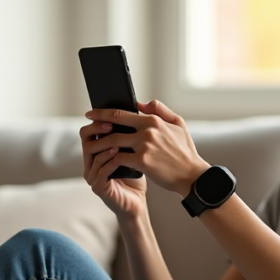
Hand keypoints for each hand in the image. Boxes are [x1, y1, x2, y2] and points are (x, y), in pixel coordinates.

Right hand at [80, 120, 148, 217]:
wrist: (139, 201)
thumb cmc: (137, 175)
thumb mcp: (134, 151)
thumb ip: (130, 134)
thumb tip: (135, 111)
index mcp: (97, 151)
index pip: (89, 131)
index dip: (98, 121)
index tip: (111, 115)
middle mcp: (91, 162)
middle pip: (86, 139)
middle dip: (97, 130)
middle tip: (111, 126)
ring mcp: (92, 175)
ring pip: (91, 154)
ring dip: (105, 146)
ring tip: (118, 141)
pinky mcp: (98, 188)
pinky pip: (100, 172)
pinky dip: (109, 163)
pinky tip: (120, 157)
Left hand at [83, 100, 209, 196]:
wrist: (192, 176)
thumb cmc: (185, 152)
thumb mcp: (178, 124)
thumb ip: (160, 110)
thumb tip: (141, 103)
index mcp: (153, 120)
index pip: (122, 113)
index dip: (103, 112)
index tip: (92, 113)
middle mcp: (147, 130)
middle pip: (113, 125)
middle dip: (97, 125)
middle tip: (86, 127)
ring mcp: (144, 146)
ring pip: (114, 142)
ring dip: (100, 144)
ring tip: (92, 147)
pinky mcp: (142, 161)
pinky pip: (119, 158)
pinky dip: (111, 160)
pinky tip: (105, 161)